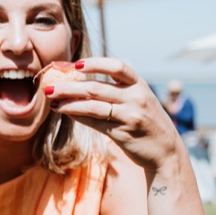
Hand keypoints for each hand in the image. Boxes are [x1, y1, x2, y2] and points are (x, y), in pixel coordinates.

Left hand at [44, 58, 181, 171]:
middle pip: (96, 88)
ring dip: (69, 103)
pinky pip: (95, 122)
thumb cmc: (147, 121)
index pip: (117, 67)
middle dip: (69, 86)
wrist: (165, 151)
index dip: (96, 63)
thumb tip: (81, 81)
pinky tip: (65, 112)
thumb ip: (118, 89)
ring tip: (53, 101)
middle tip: (50, 86)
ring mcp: (129, 116)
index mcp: (139, 85)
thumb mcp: (139, 99)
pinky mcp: (122, 133)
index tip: (76, 65)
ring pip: (92, 106)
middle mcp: (136, 98)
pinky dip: (78, 116)